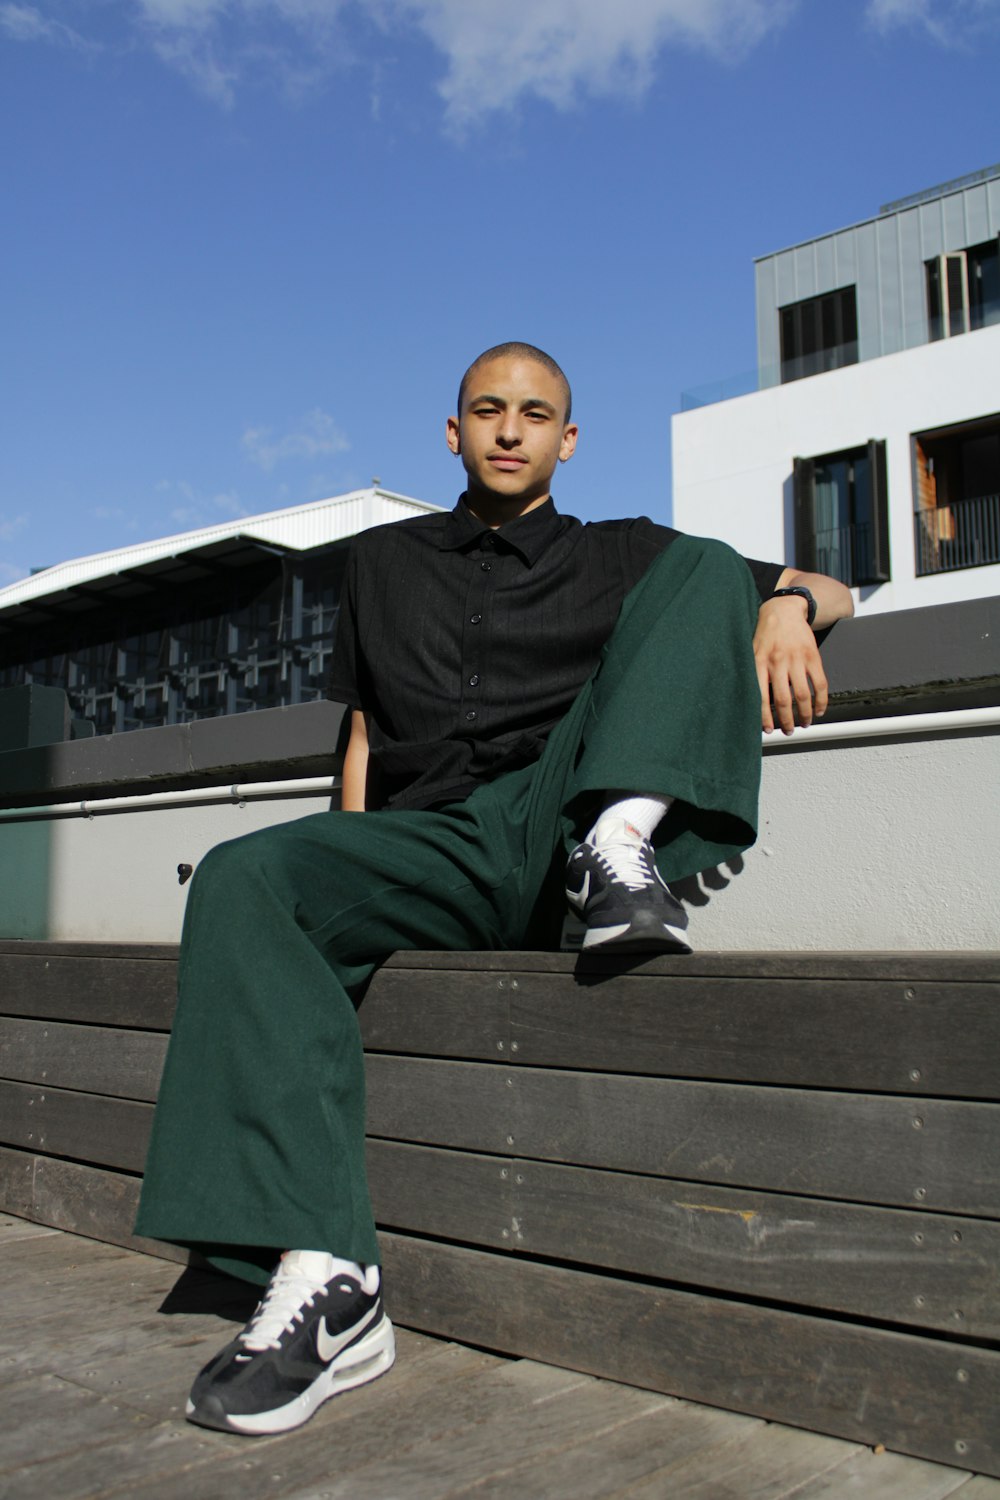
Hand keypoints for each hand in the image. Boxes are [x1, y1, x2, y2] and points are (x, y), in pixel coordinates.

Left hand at [753, 595, 827, 734]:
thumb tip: (753, 704)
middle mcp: (778, 662)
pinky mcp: (813, 656)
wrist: (783, 610)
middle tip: (788, 730)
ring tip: (804, 724)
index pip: (761, 697)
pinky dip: (821, 701)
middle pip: (783, 700)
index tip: (768, 730)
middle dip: (786, 721)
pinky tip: (819, 710)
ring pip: (803, 695)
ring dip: (804, 714)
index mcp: (759, 663)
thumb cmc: (764, 635)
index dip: (765, 717)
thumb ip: (753, 675)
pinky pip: (820, 683)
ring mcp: (797, 659)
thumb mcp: (752, 652)